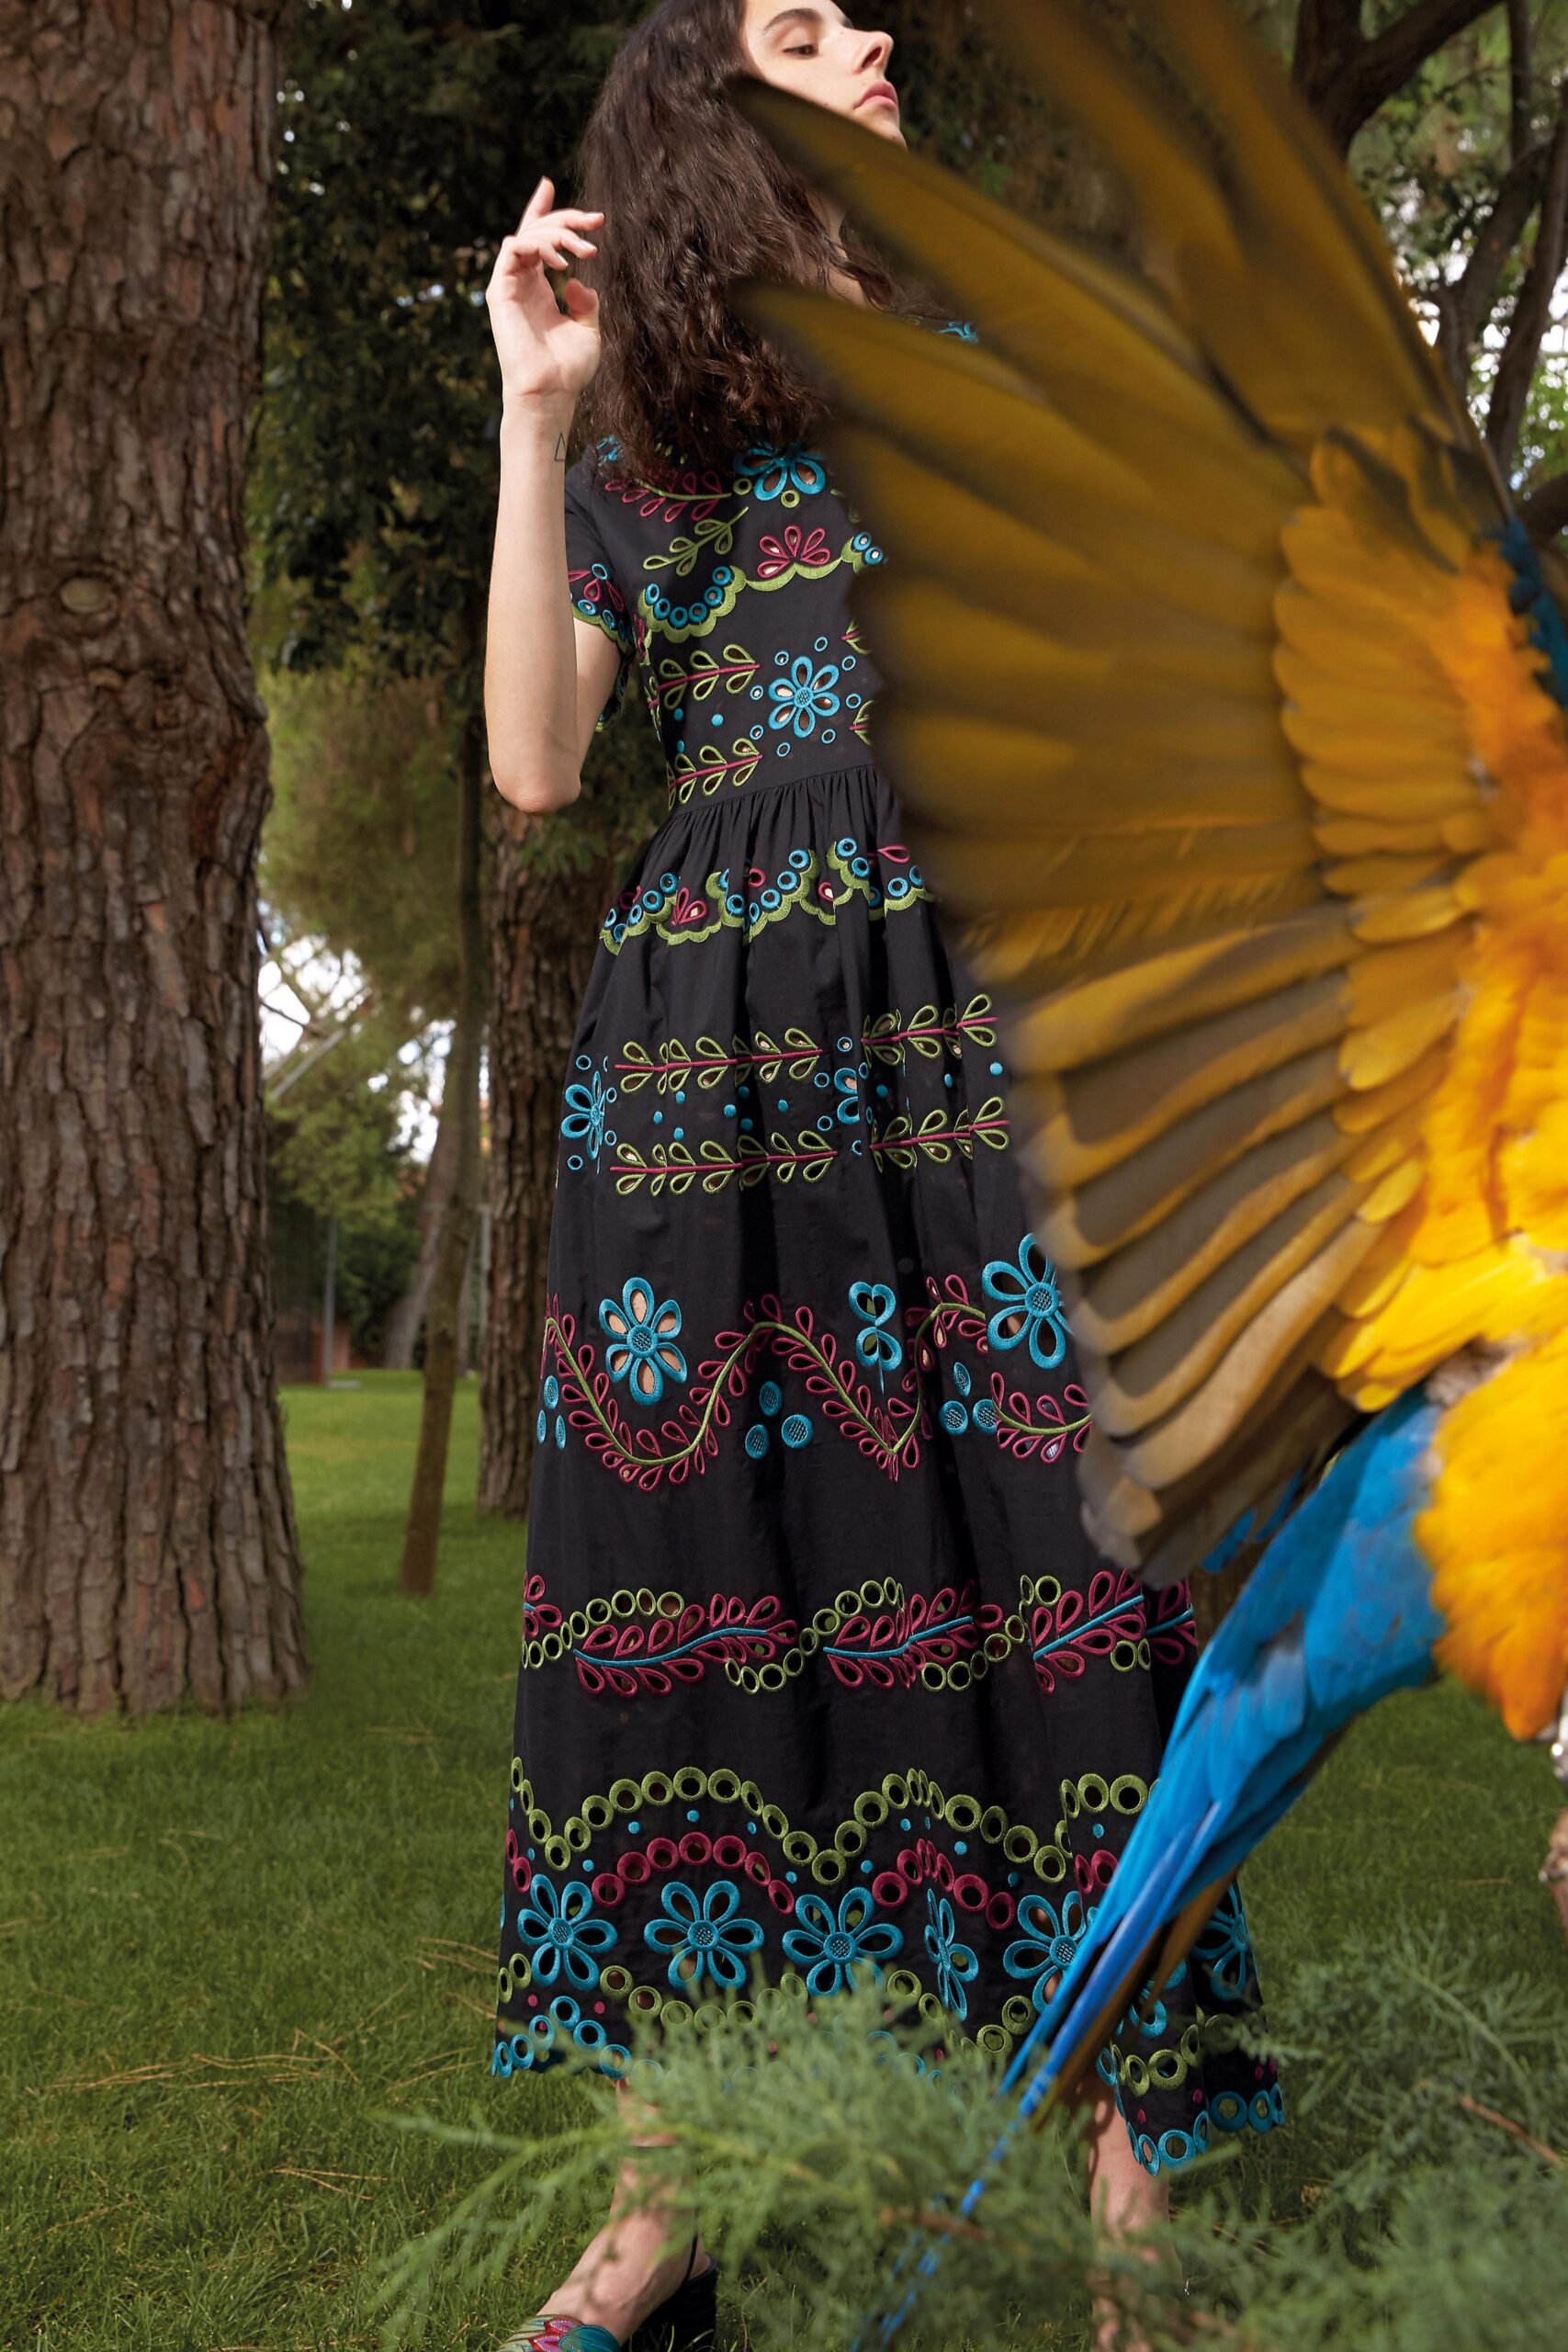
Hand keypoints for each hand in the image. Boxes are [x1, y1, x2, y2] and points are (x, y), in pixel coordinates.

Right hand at [486, 176, 604, 408]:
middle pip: (537, 230)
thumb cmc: (568, 370)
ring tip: (585, 250)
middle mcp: (522, 283)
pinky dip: (538, 245)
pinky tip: (561, 261)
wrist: (550, 392)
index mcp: (539, 290)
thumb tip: (578, 279)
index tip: (549, 184)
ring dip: (558, 232)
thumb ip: (586, 303)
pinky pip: (514, 248)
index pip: (537, 240)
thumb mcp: (589, 330)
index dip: (543, 210)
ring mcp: (509, 285)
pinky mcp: (499, 290)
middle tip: (596, 221)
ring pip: (528, 234)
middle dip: (567, 219)